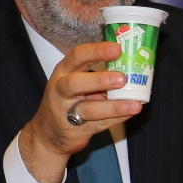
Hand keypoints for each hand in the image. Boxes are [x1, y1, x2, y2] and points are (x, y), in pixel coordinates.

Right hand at [17, 40, 141, 182]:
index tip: (117, 49)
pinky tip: (130, 112)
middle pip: (74, 83)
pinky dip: (116, 119)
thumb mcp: (73, 81)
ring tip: (134, 104)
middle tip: (122, 78)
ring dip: (113, 106)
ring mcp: (66, 112)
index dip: (96, 51)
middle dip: (99, 80)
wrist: (47, 133)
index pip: (77, 56)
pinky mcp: (75, 130)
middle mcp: (60, 90)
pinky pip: (98, 125)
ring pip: (88, 109)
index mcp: (63, 72)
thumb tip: (129, 65)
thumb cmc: (66, 100)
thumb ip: (95, 73)